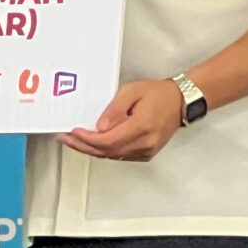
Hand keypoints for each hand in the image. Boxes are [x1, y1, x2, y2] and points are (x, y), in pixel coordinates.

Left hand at [59, 79, 184, 161]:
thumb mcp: (131, 92)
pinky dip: (105, 151)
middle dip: (83, 146)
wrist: (181, 101)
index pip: (107, 140)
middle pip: (107, 151)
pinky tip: (93, 144)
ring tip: (75, 141)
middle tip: (66, 138)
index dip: (87, 139)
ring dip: (92, 150)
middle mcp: (145, 143)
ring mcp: (147, 150)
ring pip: (113, 156)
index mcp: (141, 127)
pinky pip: (121, 155)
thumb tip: (99, 126)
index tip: (73, 132)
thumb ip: (114, 110)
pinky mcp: (147, 152)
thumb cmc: (158, 93)